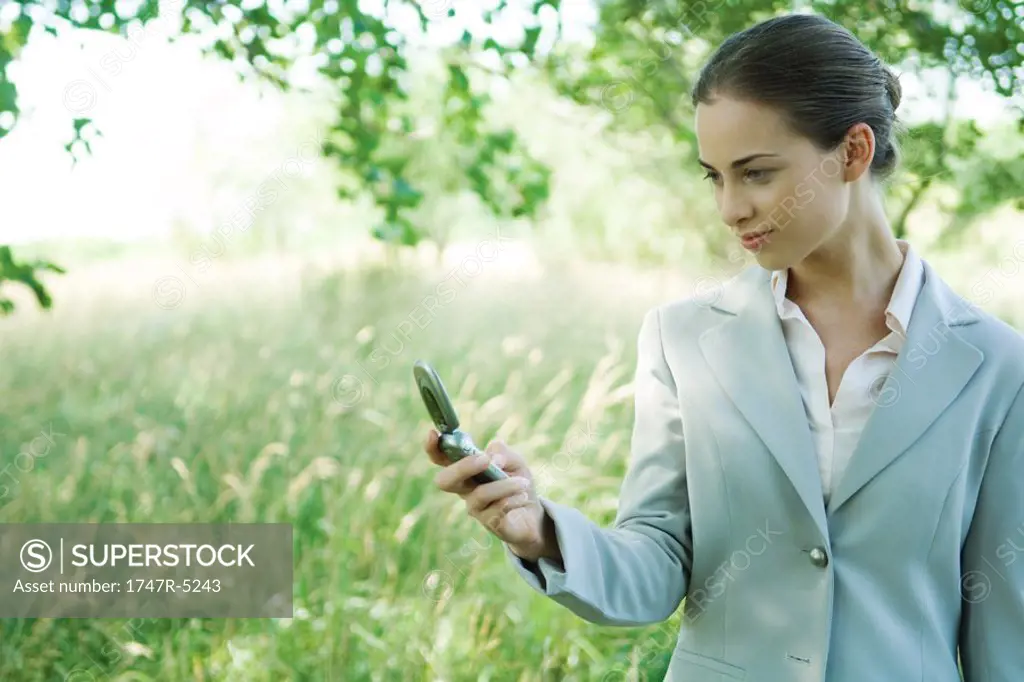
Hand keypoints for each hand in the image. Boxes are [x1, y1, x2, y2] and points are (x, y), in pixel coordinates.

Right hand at [424, 429, 547, 557]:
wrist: (534, 513)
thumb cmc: (518, 482)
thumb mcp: (514, 460)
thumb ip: (502, 452)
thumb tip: (493, 459)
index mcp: (466, 469)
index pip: (441, 459)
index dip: (432, 448)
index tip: (433, 434)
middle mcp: (464, 489)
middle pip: (445, 481)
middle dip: (463, 467)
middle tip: (486, 460)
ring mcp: (475, 508)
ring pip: (480, 494)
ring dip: (504, 485)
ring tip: (523, 482)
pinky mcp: (488, 522)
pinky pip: (497, 508)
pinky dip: (513, 498)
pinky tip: (523, 496)